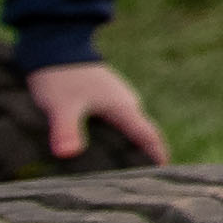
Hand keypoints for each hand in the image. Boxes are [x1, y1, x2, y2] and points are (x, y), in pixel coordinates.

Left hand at [22, 60, 163, 164]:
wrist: (57, 44)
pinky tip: (105, 143)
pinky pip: (118, 118)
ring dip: (131, 143)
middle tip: (142, 177)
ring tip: (124, 164)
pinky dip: (118, 134)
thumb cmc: (61, 76)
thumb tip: (68, 155)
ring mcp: (116, 96)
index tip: (165, 173)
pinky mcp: (104, 94)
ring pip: (130, 124)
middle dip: (145, 153)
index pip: (147, 135)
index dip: (157, 154)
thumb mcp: (62, 106)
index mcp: (123, 107)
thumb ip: (66, 130)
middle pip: (142, 131)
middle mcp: (125, 102)